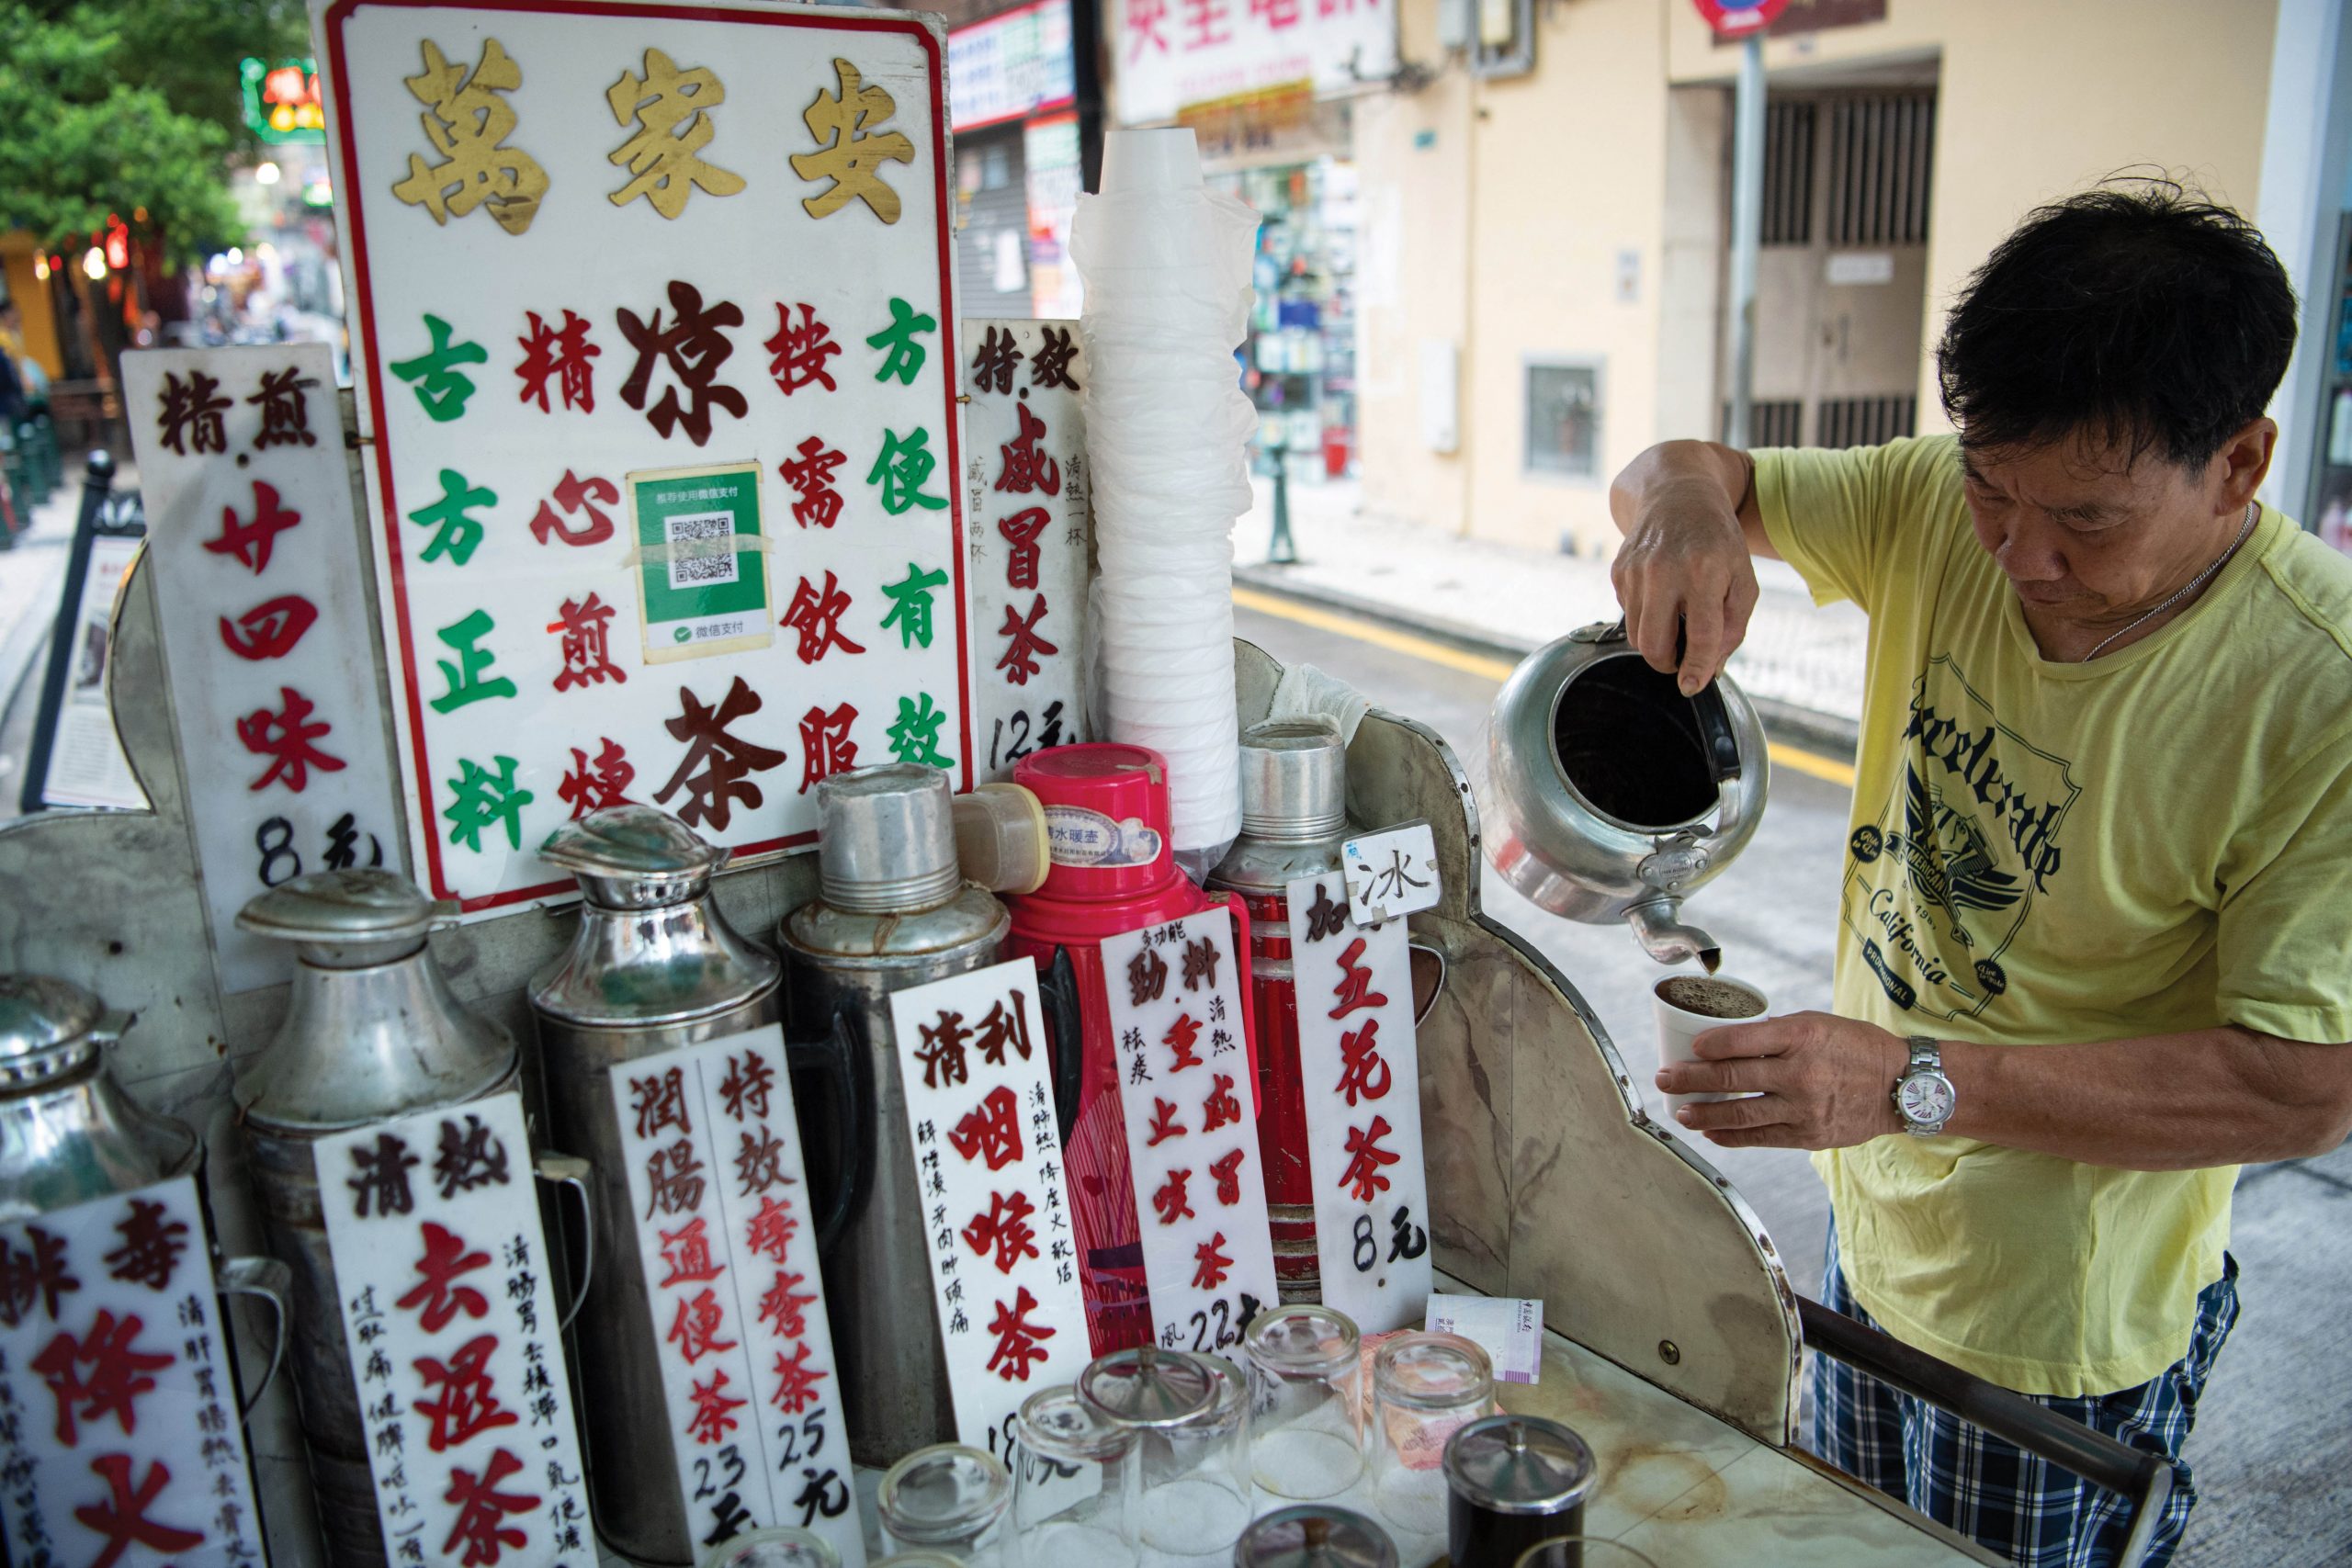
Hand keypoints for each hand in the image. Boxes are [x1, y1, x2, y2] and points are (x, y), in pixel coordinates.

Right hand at [1610, 474, 1760, 693]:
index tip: (1692, 686)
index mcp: (1704, 571)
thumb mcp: (1743, 578)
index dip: (1698, 668)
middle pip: (1654, 645)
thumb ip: (1734, 626)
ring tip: (1675, 620)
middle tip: (1682, 659)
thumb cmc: (1717, 540)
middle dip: (1668, 663)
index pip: (1701, 635)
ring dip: (1657, 641)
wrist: (1678, 494)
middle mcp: (1664, 570)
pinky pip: (1627, 615)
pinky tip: (1661, 594)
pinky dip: (1645, 616)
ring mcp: (1636, 570)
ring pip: (1636, 636)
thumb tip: (1711, 669)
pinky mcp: (1618, 571)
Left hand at [1654, 1011, 1907, 1149]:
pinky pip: (1761, 1138)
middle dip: (1690, 1080)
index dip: (1707, 1046)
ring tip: (1680, 1112)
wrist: (1902, 1086)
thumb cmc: (1855, 1047)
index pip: (1741, 1040)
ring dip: (1704, 1115)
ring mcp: (1804, 1108)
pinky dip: (1732, 1137)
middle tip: (1665, 1079)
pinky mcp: (1809, 1136)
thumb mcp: (1817, 1024)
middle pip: (1731, 1078)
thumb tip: (1728, 1041)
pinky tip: (1711, 1133)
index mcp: (1801, 1036)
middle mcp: (1800, 1072)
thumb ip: (1775, 1033)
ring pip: (1740, 1114)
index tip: (1688, 1049)